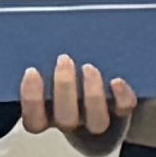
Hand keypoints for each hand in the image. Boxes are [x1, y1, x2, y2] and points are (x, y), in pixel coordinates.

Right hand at [17, 56, 138, 148]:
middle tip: (64, 59)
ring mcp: (99, 120)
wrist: (111, 90)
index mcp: (50, 115)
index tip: (32, 71)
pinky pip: (124, 110)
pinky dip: (121, 96)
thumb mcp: (51, 69)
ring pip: (96, 122)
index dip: (31, 100)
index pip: (34, 121)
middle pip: (66, 119)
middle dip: (64, 88)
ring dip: (92, 94)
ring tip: (89, 67)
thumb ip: (42, 60)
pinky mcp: (124, 114)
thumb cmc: (70, 73)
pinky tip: (116, 80)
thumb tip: (31, 34)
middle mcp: (74, 122)